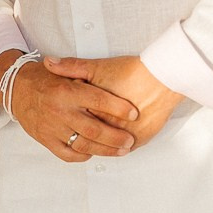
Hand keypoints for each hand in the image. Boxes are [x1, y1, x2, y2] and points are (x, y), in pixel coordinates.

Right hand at [0, 51, 136, 162]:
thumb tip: (109, 74)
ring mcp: (52, 127)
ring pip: (83, 144)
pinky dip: (83, 155)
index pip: (98, 100)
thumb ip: (83, 72)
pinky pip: (67, 154)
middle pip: (93, 129)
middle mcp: (60, 110)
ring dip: (105, 150)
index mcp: (67, 90)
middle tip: (130, 140)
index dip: (118, 108)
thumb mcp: (63, 70)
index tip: (134, 113)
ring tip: (121, 150)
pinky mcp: (45, 139)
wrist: (14, 89)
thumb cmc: (43, 79)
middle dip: (116, 137)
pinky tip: (94, 152)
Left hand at [43, 55, 181, 149]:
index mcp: (92, 106)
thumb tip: (48, 62)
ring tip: (91, 141)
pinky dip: (115, 148)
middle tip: (72, 132)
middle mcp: (107, 124)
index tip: (65, 115)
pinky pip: (122, 149)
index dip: (67, 118)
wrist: (164, 77)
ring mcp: (123, 134)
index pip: (72, 119)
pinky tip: (110, 144)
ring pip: (104, 146)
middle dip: (78, 136)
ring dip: (97, 146)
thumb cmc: (132, 71)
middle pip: (86, 136)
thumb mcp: (98, 66)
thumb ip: (72, 67)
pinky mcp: (139, 140)